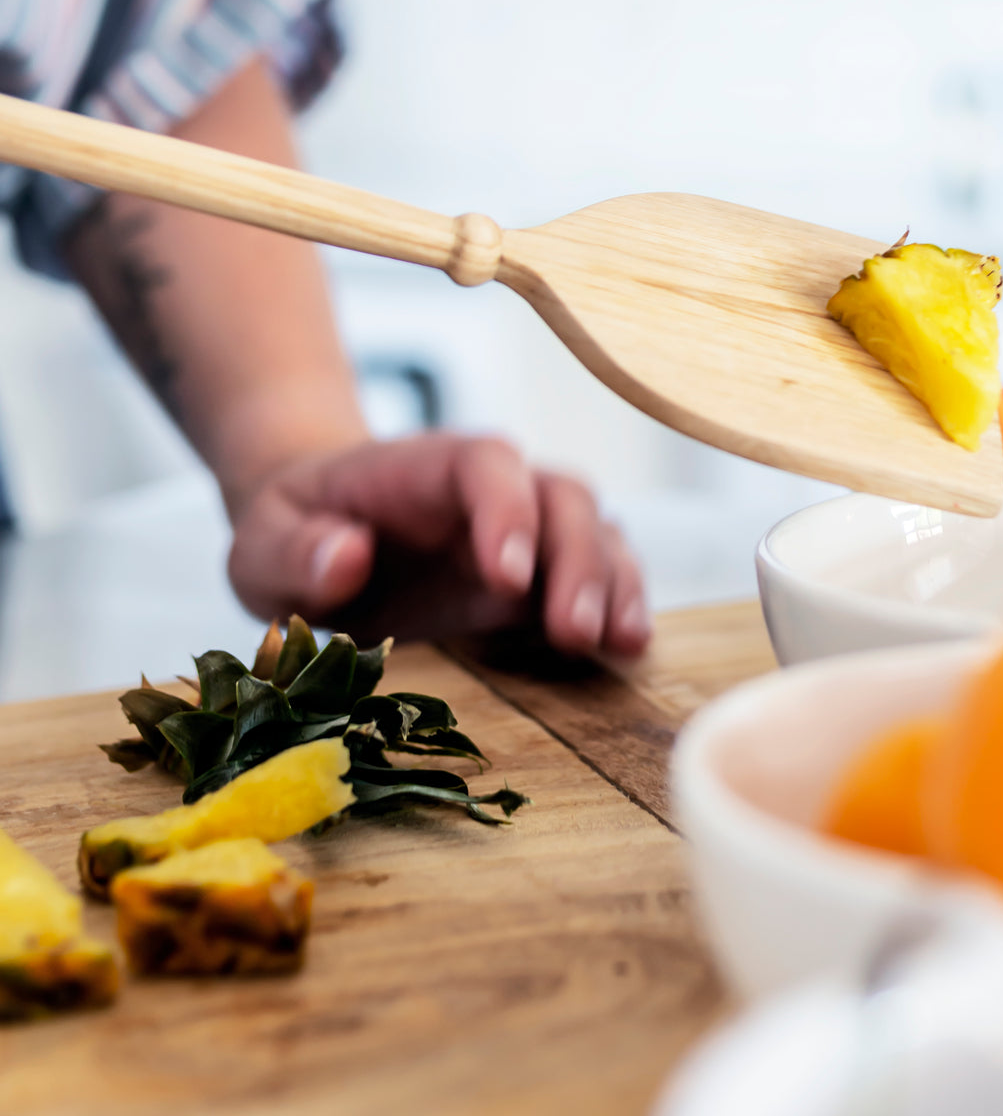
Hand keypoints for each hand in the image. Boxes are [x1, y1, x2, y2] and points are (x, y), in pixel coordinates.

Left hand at [227, 433, 651, 655]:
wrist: (323, 539)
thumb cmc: (296, 535)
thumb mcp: (262, 544)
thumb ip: (292, 548)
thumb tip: (346, 557)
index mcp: (428, 468)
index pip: (487, 465)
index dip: (506, 511)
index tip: (507, 575)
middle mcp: (494, 493)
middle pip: (561, 498)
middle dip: (577, 561)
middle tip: (575, 631)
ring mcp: (527, 533)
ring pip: (596, 532)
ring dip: (614, 584)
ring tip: (619, 643)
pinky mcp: (543, 579)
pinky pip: (602, 574)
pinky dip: (622, 604)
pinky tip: (626, 649)